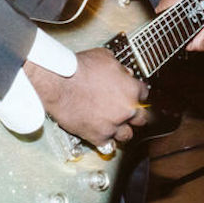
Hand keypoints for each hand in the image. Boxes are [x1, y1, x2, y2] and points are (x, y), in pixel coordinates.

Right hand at [25, 48, 147, 149]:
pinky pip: (108, 145)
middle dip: (134, 114)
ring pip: (127, 135)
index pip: (144, 93)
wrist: (59, 83)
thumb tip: (123, 72)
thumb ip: (119, 67)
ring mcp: (113, 125)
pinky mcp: (97, 136)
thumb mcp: (104, 57)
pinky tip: (103, 136)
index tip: (132, 94)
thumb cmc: (78, 68)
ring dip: (122, 130)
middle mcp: (126, 110)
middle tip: (127, 112)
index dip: (137, 93)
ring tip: (115, 126)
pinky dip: (106, 141)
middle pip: (141, 118)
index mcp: (131, 89)